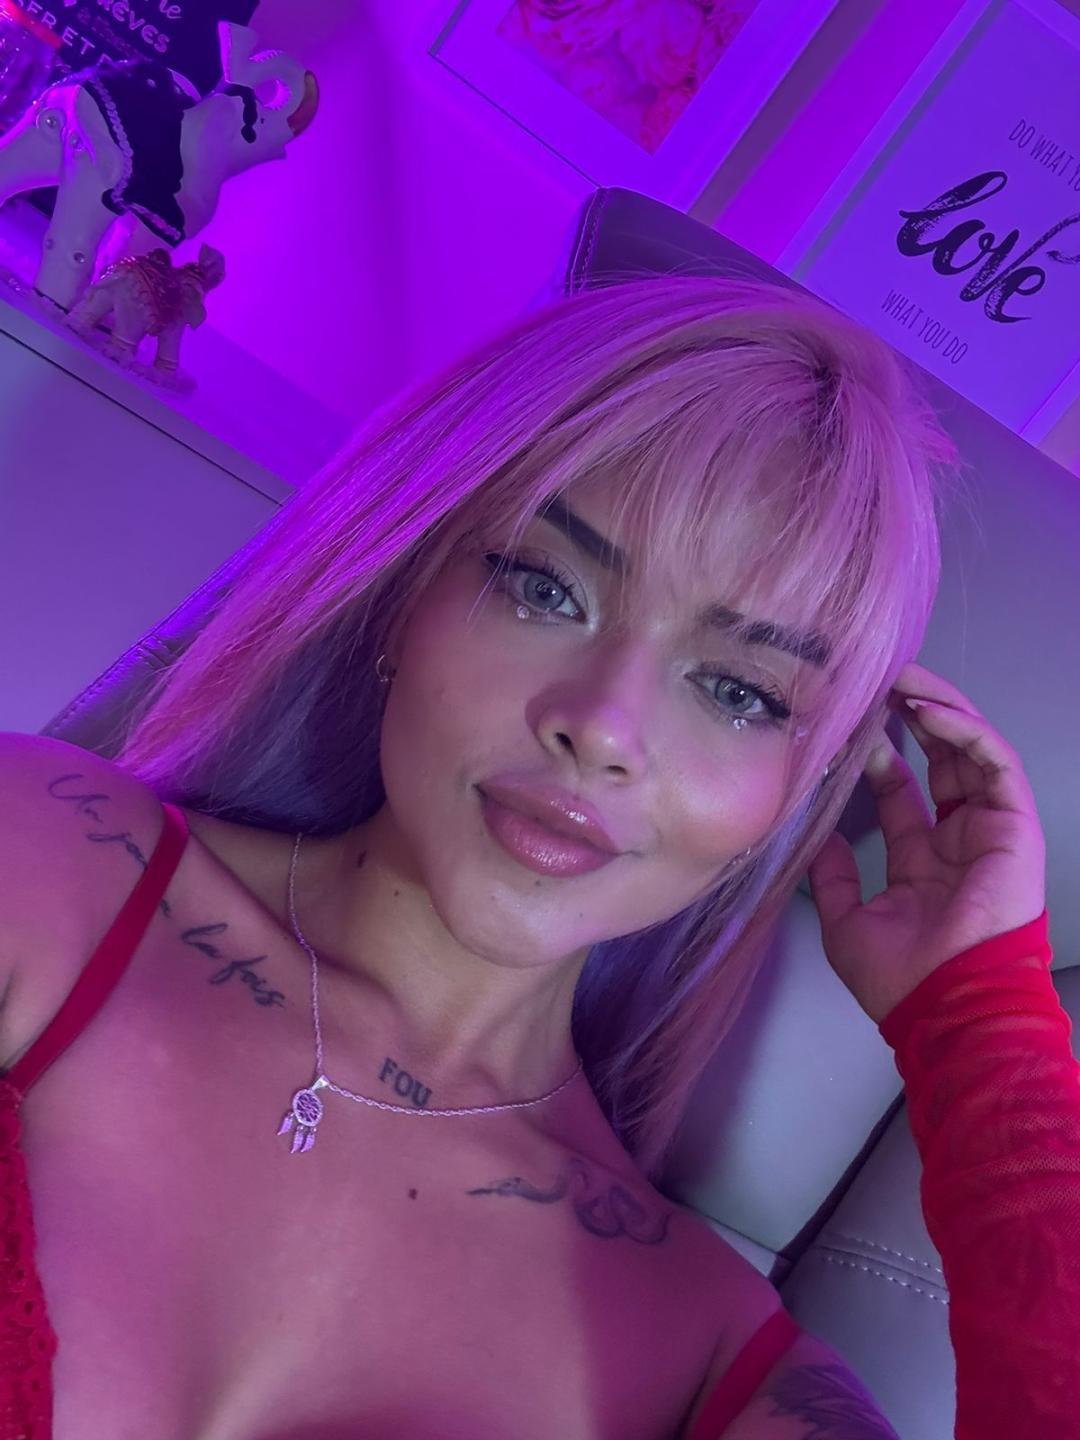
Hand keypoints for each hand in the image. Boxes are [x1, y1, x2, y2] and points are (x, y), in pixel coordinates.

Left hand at [807, 660, 1046, 1024]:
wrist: (945, 1002)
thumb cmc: (901, 976)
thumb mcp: (846, 921)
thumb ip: (833, 878)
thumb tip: (816, 839)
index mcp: (923, 863)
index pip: (903, 793)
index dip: (879, 756)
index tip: (850, 725)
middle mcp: (958, 841)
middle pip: (940, 761)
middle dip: (911, 719)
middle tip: (879, 684)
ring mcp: (989, 831)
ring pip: (969, 751)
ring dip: (939, 709)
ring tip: (902, 678)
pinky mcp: (1015, 825)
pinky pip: (994, 763)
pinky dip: (964, 730)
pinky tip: (928, 709)